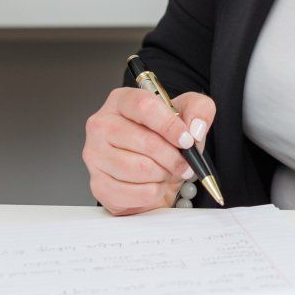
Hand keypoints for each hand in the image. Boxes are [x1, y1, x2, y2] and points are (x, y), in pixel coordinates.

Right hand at [83, 87, 216, 215]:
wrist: (151, 168)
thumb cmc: (164, 138)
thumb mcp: (187, 114)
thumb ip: (199, 110)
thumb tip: (195, 129)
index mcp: (121, 101)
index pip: (143, 106)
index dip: (170, 125)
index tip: (187, 140)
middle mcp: (101, 125)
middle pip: (144, 141)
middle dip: (172, 157)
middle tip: (184, 164)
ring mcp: (95, 155)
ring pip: (140, 169)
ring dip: (163, 175)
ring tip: (166, 172)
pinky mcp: (99, 184)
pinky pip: (135, 193)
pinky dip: (153, 193)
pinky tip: (153, 184)